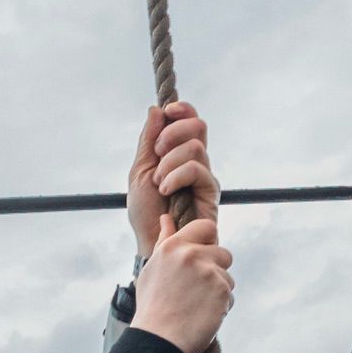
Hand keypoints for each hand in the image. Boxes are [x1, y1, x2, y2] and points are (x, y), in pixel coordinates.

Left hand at [127, 102, 219, 259]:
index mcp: (177, 154)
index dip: (182, 109)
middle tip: (157, 153)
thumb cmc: (146, 213)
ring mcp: (204, 176)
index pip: (189, 121)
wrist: (154, 242)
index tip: (168, 110)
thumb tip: (156, 110)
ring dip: (169, 162)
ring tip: (159, 184)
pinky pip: (198, 169)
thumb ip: (148, 142)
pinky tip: (167, 191)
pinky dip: (177, 175)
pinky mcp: (211, 192)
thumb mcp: (140, 171)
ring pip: (196, 147)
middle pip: (199, 126)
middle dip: (173, 132)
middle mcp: (195, 162)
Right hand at [131, 215, 234, 352]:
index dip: (209, 240)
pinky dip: (220, 306)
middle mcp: (192, 255)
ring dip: (218, 290)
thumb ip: (165, 241)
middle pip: (223, 252)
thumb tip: (167, 218)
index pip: (207, 226)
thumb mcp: (152, 268)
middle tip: (196, 289)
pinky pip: (230, 295)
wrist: (159, 339)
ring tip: (195, 304)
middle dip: (216, 269)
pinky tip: (202, 314)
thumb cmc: (153, 305)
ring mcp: (209, 272)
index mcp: (173, 246)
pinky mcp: (222, 290)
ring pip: (227, 276)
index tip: (202, 255)